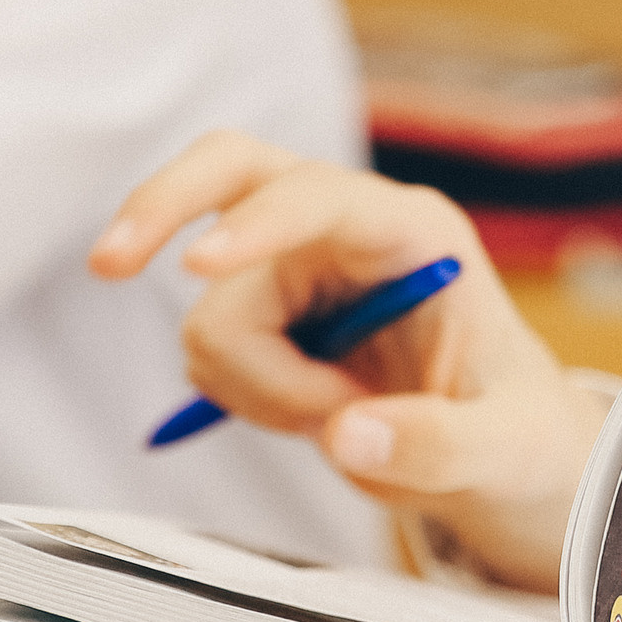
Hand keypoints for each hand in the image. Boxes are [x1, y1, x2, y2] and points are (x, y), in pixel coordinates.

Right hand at [88, 131, 606, 590]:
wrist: (498, 444)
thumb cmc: (513, 427)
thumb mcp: (504, 450)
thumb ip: (438, 445)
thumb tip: (349, 438)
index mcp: (417, 234)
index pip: (318, 195)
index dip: (257, 223)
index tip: (200, 263)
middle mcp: (349, 229)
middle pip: (225, 170)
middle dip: (161, 208)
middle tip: (109, 264)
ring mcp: (296, 262)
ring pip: (210, 311)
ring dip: (256, 384)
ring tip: (341, 418)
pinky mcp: (264, 307)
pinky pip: (207, 351)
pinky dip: (241, 395)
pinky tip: (306, 412)